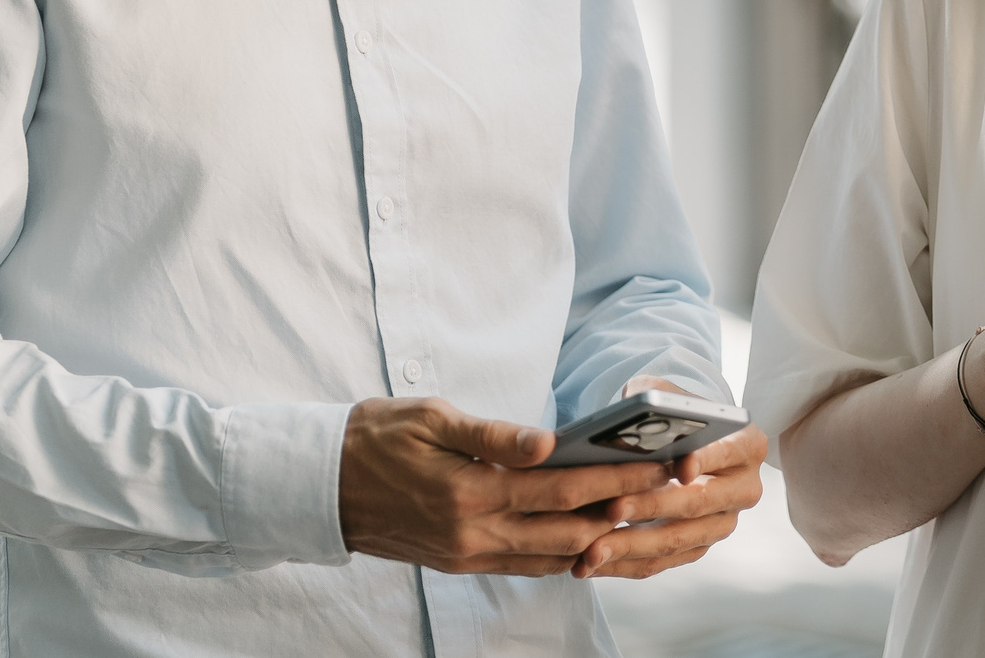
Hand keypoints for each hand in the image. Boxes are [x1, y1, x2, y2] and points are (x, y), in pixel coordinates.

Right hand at [339, 397, 667, 575]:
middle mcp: (472, 534)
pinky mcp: (459, 563)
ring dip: (598, 539)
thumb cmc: (376, 437)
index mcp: (469, 492)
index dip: (615, 479)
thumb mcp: (432, 417)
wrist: (317, 484)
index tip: (657, 465)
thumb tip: (549, 441)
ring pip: (550, 558)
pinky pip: (523, 566)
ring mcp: (466, 555)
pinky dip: (561, 556)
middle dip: (622, 511)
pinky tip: (589, 538)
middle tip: (667, 491)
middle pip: (568, 534)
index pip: (561, 490)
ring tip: (640, 513)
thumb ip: (494, 435)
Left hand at [574, 380, 768, 580]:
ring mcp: (723, 523)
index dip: (704, 459)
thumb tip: (632, 412)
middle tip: (613, 507)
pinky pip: (662, 563)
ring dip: (631, 546)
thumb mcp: (669, 396)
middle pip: (698, 502)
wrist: (686, 445)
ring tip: (592, 549)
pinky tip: (591, 564)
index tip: (680, 467)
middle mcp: (744, 488)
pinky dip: (625, 564)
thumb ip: (656, 398)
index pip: (727, 451)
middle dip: (652, 505)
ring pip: (678, 540)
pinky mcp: (699, 547)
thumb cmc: (676, 416)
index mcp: (747, 445)